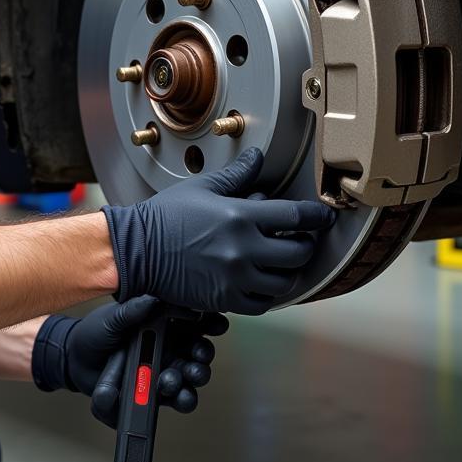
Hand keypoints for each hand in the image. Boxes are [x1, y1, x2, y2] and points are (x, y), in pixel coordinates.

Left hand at [31, 295, 228, 427]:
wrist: (75, 361)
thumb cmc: (96, 333)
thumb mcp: (112, 318)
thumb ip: (132, 310)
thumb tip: (152, 299)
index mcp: (164, 324)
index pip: (196, 322)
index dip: (210, 323)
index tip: (216, 324)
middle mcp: (170, 347)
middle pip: (199, 351)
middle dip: (203, 355)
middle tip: (196, 357)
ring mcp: (164, 370)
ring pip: (191, 376)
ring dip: (193, 378)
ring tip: (176, 378)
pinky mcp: (156, 393)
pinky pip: (176, 398)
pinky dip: (181, 398)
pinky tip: (175, 395)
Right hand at [103, 146, 335, 314]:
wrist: (137, 250)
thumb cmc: (165, 217)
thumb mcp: (204, 188)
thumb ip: (237, 175)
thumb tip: (258, 158)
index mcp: (240, 218)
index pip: (295, 217)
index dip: (316, 216)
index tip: (324, 216)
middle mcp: (243, 251)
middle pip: (298, 253)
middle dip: (305, 245)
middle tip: (302, 240)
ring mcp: (235, 279)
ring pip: (284, 283)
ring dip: (289, 272)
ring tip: (283, 262)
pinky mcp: (224, 300)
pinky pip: (262, 304)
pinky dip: (268, 294)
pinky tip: (263, 282)